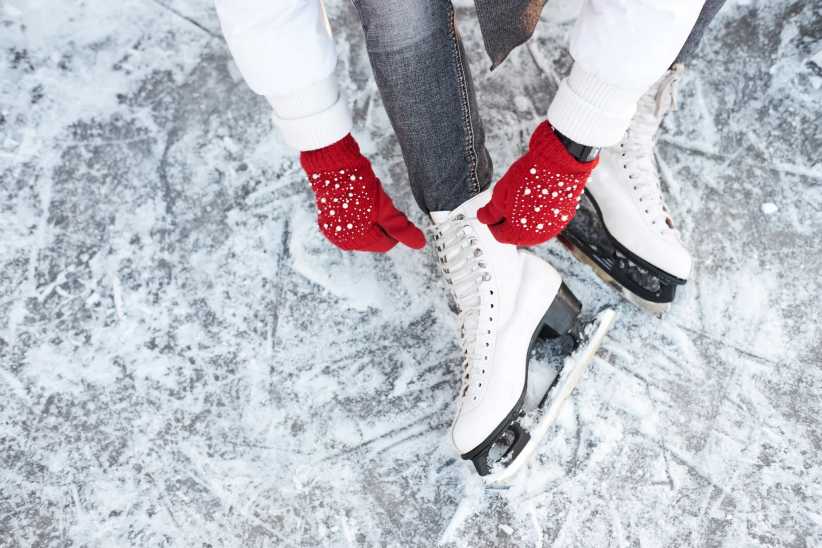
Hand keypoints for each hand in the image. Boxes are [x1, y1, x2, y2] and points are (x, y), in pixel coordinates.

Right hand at [300, 135, 425, 251]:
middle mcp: (342, 240)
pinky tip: (357, 200)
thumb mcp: (384, 208)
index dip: (394, 228)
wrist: (333, 164)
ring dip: (370, 218)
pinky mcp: (328, 219)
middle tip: (378, 203)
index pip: (386, 244)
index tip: (392, 210)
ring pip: (365, 230)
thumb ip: (401, 228)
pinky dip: (359, 214)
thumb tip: (421, 244)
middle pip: (375, 238)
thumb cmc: (358, 186)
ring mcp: (333, 230)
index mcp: (355, 241)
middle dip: (381, 223)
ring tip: (366, 200)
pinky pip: (352, 222)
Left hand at [477, 122, 597, 245]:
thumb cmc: (530, 177)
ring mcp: (553, 227)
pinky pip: (546, 221)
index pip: (499, 235)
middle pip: (516, 234)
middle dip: (508, 221)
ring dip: (524, 218)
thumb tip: (483, 217)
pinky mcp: (564, 217)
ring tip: (521, 198)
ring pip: (532, 228)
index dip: (492, 223)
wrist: (558, 163)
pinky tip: (535, 198)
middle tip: (506, 203)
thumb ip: (490, 212)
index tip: (492, 212)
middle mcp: (537, 235)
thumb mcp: (500, 194)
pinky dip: (539, 213)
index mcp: (518, 233)